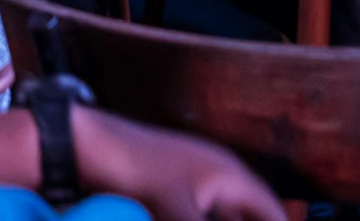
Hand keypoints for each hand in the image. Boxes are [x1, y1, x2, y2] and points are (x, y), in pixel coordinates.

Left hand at [75, 108, 281, 220]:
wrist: (88, 146)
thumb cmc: (133, 166)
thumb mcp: (174, 211)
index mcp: (229, 175)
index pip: (272, 211)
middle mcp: (219, 177)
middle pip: (251, 214)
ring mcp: (196, 184)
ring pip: (226, 215)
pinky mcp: (173, 194)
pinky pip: (201, 214)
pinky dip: (208, 220)